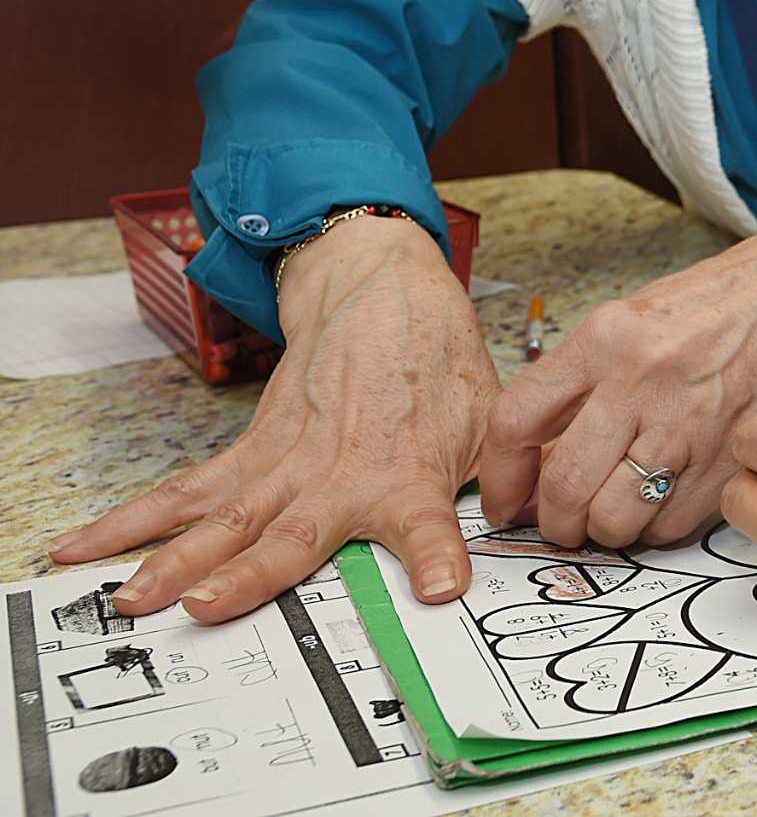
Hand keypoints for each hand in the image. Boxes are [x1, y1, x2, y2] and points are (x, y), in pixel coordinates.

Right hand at [48, 215, 497, 622]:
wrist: (382, 291)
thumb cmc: (440, 364)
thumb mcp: (493, 416)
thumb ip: (507, 477)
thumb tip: (535, 522)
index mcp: (408, 472)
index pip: (429, 523)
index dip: (435, 555)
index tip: (439, 589)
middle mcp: (339, 473)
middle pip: (291, 533)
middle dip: (250, 573)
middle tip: (208, 607)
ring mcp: (288, 464)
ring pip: (223, 520)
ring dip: (173, 560)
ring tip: (134, 599)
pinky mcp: (253, 452)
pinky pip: (186, 493)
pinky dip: (131, 522)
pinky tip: (79, 550)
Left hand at [477, 208, 756, 550]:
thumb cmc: (734, 297)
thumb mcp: (644, 313)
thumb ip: (593, 375)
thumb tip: (545, 448)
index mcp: (608, 336)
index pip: (518, 420)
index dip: (501, 477)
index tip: (505, 501)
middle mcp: (642, 379)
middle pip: (563, 486)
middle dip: (555, 523)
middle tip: (563, 524)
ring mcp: (691, 422)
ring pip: (615, 517)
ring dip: (607, 532)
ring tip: (616, 516)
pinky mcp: (734, 455)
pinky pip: (673, 522)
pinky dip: (661, 527)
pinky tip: (668, 501)